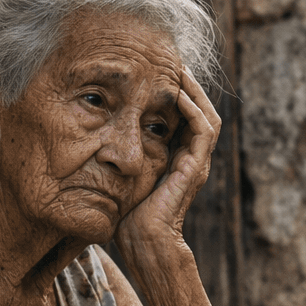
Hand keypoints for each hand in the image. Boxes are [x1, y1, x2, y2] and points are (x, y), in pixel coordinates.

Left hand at [116, 67, 221, 252]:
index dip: (178, 94)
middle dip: (189, 86)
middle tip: (174, 62)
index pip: (185, 118)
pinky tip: (178, 93)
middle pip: (201, 112)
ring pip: (207, 116)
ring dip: (195, 91)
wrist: (144, 243)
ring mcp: (196, 163)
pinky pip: (202, 130)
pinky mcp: (194, 168)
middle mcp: (192, 159)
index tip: (160, 72)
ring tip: (179, 70)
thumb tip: (98, 137)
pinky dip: (193, 109)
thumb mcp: (125, 177)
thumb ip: (123, 157)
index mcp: (178, 160)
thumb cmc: (129, 218)